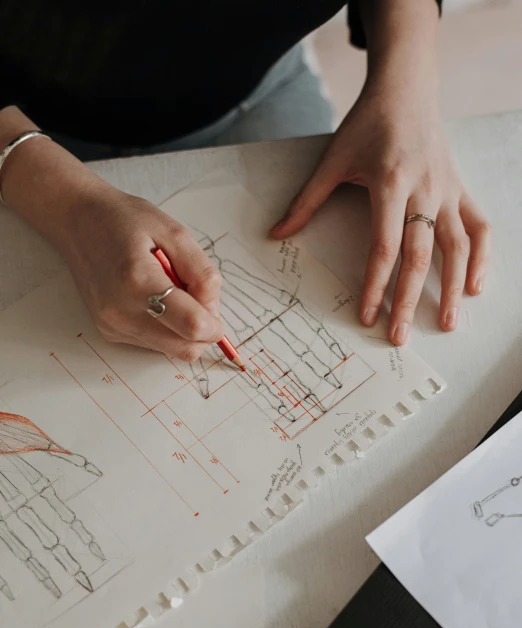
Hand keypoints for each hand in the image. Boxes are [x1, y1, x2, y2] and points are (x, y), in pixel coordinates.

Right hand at [59, 183, 223, 361]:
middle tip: (197, 299)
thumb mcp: (174, 232)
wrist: (77, 222)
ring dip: (184, 330)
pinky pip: (153, 343)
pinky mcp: (109, 332)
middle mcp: (121, 312)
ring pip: (171, 350)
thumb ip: (201, 273)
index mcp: (138, 282)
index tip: (216, 312)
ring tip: (172, 292)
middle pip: (184, 349)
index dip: (215, 326)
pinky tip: (155, 299)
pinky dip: (166, 328)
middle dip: (203, 332)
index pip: (192, 326)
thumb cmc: (124, 220)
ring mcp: (112, 325)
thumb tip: (213, 309)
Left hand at [271, 81, 490, 344]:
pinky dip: (480, 257)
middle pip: (420, 256)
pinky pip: (478, 227)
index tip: (367, 316)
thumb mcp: (332, 160)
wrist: (406, 90)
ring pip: (456, 246)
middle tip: (400, 336)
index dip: (376, 285)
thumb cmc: (366, 125)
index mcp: (391, 184)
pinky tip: (475, 285)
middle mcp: (425, 190)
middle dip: (410, 300)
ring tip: (448, 323)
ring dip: (453, 288)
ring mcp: (447, 191)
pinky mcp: (460, 190)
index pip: (384, 247)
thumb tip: (276, 234)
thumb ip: (305, 201)